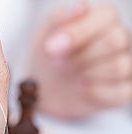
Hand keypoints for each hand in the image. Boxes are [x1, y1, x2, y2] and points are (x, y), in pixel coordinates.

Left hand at [31, 2, 131, 118]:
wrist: (42, 88)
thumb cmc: (48, 55)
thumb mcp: (45, 33)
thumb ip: (60, 18)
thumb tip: (82, 7)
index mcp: (103, 18)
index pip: (107, 16)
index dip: (77, 33)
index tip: (50, 48)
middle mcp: (121, 38)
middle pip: (115, 41)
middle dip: (81, 56)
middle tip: (58, 64)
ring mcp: (125, 65)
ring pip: (119, 66)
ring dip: (87, 74)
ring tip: (71, 76)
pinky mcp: (123, 91)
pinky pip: (120, 92)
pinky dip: (95, 93)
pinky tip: (80, 90)